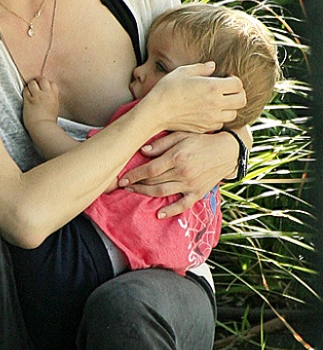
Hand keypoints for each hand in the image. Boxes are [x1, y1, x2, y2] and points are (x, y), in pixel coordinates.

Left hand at [22, 76, 59, 131]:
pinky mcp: (28, 100)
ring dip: (30, 85)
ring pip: (32, 83)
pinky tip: (26, 95)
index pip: (52, 83)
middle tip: (35, 83)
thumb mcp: (55, 107)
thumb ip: (52, 99)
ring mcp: (37, 96)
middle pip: (42, 79)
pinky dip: (25, 91)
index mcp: (54, 96)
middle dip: (38, 80)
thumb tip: (47, 96)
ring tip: (29, 90)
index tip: (44, 86)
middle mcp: (46, 94)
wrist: (43, 127)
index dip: (47, 84)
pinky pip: (25, 90)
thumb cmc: (49, 121)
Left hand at [118, 130, 238, 217]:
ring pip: (163, 192)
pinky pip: (182, 205)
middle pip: (153, 181)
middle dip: (136, 184)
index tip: (122, 177)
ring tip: (133, 192)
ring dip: (145, 194)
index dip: (134, 174)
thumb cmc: (200, 141)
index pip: (150, 169)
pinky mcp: (198, 193)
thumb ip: (161, 143)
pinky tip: (159, 214)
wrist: (227, 152)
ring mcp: (190, 184)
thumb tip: (143, 151)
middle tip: (123, 185)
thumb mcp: (181, 135)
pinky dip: (170, 211)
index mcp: (177, 157)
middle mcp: (183, 172)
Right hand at [145, 62, 245, 133]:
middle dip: (238, 93)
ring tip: (218, 101)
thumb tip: (213, 66)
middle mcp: (216, 104)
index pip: (238, 84)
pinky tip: (209, 111)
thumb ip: (201, 67)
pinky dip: (219, 118)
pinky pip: (220, 124)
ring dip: (229, 107)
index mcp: (213, 87)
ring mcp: (211, 118)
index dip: (234, 79)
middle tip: (227, 90)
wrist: (156, 112)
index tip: (226, 78)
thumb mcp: (182, 72)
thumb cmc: (167, 89)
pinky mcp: (205, 128)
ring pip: (233, 114)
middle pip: (241, 100)